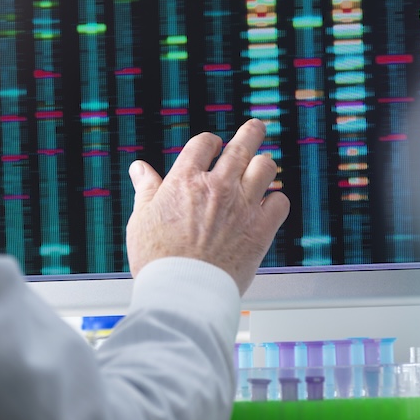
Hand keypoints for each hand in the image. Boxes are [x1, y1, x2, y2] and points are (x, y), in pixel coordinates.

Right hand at [125, 119, 289, 294]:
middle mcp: (217, 186)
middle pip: (242, 145)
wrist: (183, 291)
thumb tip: (139, 169)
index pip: (204, 143)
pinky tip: (271, 203)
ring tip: (264, 163)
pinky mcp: (260, 229)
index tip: (213, 145)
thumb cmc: (157, 259)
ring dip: (264, 163)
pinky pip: (280, 202)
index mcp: (185, 180)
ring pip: (265, 167)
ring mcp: (242, 206)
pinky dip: (276, 200)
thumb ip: (146, 189)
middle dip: (252, 132)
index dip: (210, 142)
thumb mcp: (141, 219)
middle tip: (256, 127)